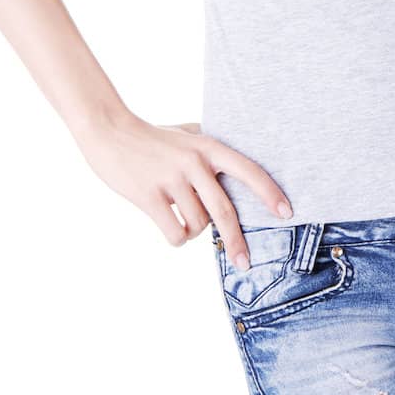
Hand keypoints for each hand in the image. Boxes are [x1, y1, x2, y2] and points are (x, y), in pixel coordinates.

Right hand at [73, 110, 291, 263]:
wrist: (108, 131)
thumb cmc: (150, 136)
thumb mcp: (186, 133)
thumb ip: (209, 145)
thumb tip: (237, 163)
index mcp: (207, 147)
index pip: (248, 171)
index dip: (269, 193)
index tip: (286, 213)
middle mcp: (193, 162)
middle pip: (224, 211)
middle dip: (237, 241)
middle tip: (245, 262)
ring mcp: (171, 179)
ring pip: (196, 225)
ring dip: (192, 232)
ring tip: (180, 218)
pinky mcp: (149, 196)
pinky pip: (174, 233)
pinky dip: (177, 238)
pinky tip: (169, 227)